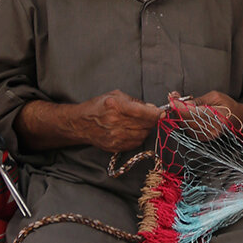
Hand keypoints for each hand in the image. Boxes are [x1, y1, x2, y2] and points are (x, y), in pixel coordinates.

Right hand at [16, 91, 160, 153]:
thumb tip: (153, 108)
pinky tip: (130, 131)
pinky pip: (135, 143)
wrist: (80, 123)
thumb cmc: (99, 106)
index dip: (157, 114)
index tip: (162, 113)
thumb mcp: (116, 95)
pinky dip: (137, 137)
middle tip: (148, 116)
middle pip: (146, 125)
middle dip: (151, 121)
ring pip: (142, 135)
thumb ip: (135, 102)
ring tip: (137, 123)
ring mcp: (115, 136)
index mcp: (117, 106)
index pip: (146, 113)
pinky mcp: (115, 146)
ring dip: (144, 129)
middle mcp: (116, 122)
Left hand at [167, 90, 234, 138]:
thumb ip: (198, 101)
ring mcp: (205, 136)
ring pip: (184, 125)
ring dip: (178, 114)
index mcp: (215, 119)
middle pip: (185, 120)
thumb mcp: (214, 97)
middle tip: (171, 97)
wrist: (239, 119)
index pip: (191, 113)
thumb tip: (181, 101)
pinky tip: (181, 111)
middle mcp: (210, 130)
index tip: (171, 98)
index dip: (179, 106)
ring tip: (175, 102)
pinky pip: (187, 129)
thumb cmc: (227, 106)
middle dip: (176, 108)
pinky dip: (182, 119)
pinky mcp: (202, 138)